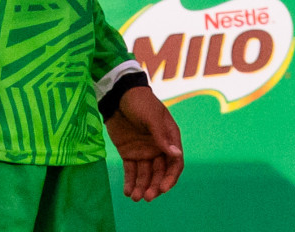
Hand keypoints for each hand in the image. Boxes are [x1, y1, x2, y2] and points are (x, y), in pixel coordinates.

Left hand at [105, 86, 183, 201]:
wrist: (118, 96)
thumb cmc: (140, 103)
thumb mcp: (151, 117)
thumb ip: (161, 137)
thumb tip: (175, 155)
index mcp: (169, 138)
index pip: (174, 163)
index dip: (170, 177)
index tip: (163, 188)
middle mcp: (158, 148)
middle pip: (159, 172)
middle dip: (154, 186)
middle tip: (147, 197)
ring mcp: (143, 152)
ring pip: (145, 175)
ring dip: (142, 187)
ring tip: (135, 197)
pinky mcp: (129, 153)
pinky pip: (131, 171)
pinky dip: (130, 182)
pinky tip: (128, 192)